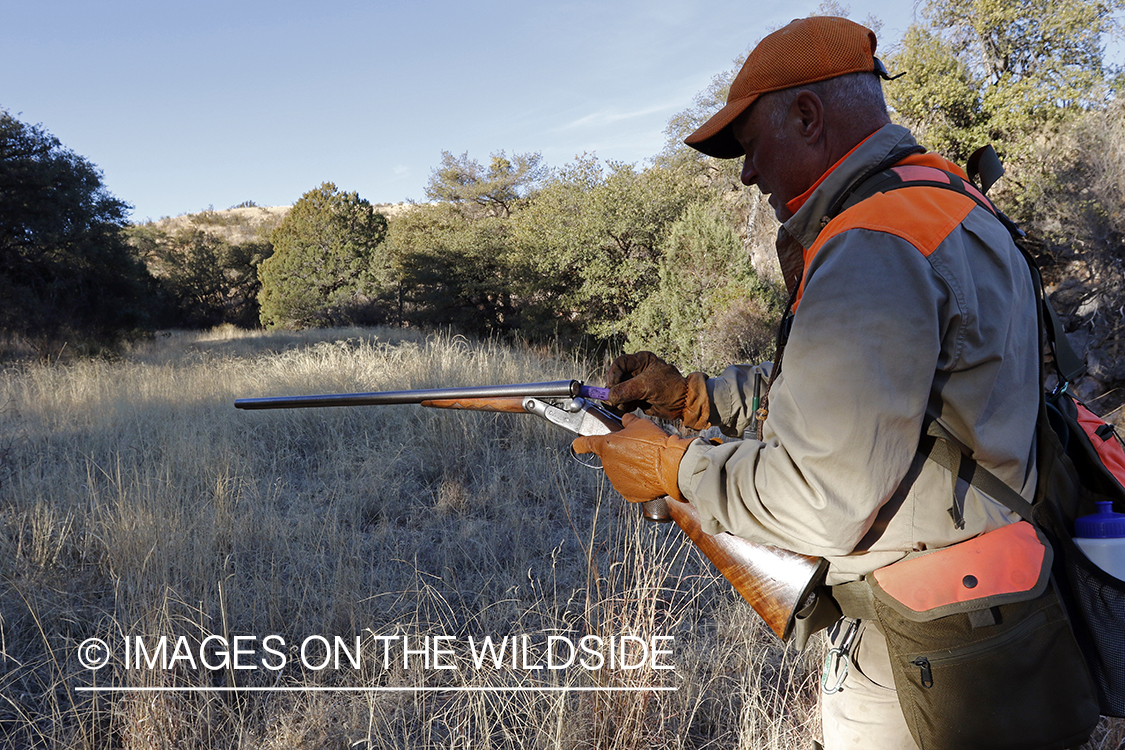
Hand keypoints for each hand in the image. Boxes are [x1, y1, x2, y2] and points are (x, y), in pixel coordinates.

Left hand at [571, 413, 692, 502]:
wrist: (671, 466)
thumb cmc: (656, 444)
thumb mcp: (641, 424)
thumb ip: (628, 421)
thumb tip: (625, 419)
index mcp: (607, 446)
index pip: (585, 444)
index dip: (581, 444)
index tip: (578, 446)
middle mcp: (608, 464)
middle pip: (609, 458)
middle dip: (620, 454)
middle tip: (637, 450)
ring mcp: (617, 481)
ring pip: (619, 472)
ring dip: (628, 468)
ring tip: (645, 462)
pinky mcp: (628, 493)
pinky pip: (629, 486)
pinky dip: (636, 482)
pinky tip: (647, 475)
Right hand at [606, 351, 710, 428]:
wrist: (684, 404)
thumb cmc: (670, 388)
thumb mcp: (646, 386)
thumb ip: (626, 390)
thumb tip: (610, 396)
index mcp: (642, 361)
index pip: (620, 363)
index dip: (613, 373)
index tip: (611, 385)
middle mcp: (638, 372)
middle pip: (617, 379)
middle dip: (614, 390)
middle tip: (612, 399)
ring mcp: (638, 386)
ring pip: (619, 391)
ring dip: (618, 399)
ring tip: (621, 406)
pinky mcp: (638, 398)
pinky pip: (625, 401)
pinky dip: (623, 406)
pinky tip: (627, 409)